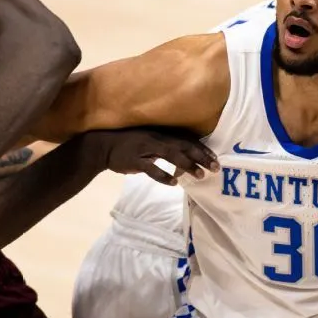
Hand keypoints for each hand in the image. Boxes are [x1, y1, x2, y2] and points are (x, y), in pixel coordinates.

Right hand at [89, 128, 219, 184]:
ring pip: (171, 155)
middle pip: (183, 146)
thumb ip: (165, 147)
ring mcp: (145, 148)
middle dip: (201, 157)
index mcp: (161, 133)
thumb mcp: (149, 140)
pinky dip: (163, 175)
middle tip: (215, 168)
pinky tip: (174, 183)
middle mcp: (156, 138)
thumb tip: (184, 158)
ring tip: (200, 175)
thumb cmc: (128, 143)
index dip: (202, 149)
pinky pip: (151, 168)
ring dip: (187, 165)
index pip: (186, 140)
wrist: (102, 145)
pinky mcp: (134, 159)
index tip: (215, 159)